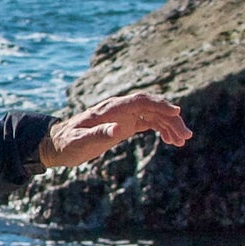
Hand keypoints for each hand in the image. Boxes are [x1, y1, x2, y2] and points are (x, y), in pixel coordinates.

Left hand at [37, 92, 192, 169]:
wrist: (58, 144)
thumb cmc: (67, 143)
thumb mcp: (80, 142)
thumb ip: (97, 134)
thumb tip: (116, 130)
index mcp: (111, 109)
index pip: (140, 101)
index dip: (159, 105)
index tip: (177, 112)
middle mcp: (120, 109)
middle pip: (152, 108)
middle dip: (171, 119)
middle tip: (185, 136)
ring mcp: (124, 116)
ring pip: (153, 116)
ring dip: (170, 126)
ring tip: (182, 141)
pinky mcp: (125, 125)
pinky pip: (149, 123)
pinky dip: (162, 130)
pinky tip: (171, 141)